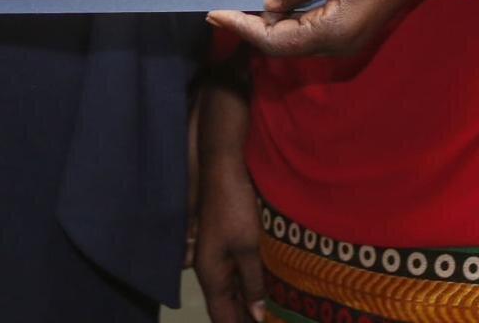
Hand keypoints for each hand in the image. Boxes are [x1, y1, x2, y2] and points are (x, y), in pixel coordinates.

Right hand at [195, 156, 265, 322]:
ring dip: (246, 302)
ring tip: (268, 312)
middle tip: (268, 321)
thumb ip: (252, 282)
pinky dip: (247, 285)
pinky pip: (234, 274)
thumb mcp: (247, 248)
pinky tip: (263, 288)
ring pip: (230, 290)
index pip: (220, 316)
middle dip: (242, 317)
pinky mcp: (225, 242)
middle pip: (224, 305)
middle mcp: (209, 269)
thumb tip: (257, 315)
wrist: (223, 170)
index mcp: (210, 274)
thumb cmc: (234, 208)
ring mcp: (216, 255)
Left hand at [207, 0, 455, 57]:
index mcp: (333, 34)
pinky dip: (291, 14)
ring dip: (271, 21)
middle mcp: (339, 43)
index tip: (214, 15)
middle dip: (252, 27)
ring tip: (243, 2)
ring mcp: (348, 35)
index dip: (242, 27)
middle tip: (222, 8)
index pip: (275, 40)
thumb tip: (270, 2)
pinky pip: (313, 24)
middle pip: (284, 43)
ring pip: (298, 35)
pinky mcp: (354, 21)